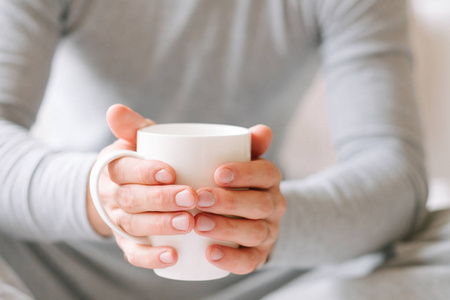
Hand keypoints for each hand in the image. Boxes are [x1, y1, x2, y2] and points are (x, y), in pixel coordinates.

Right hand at [86, 104, 196, 268]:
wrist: (120, 189)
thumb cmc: (139, 160)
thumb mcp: (134, 139)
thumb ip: (132, 125)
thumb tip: (115, 109)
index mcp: (115, 168)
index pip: (125, 169)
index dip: (145, 171)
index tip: (170, 171)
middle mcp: (115, 196)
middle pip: (133, 199)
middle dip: (162, 199)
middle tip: (191, 197)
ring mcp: (120, 221)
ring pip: (135, 225)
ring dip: (161, 225)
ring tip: (188, 222)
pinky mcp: (128, 242)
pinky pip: (134, 253)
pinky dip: (151, 257)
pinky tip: (173, 256)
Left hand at [194, 125, 286, 273]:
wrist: (252, 217)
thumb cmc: (237, 184)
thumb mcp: (243, 162)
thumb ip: (248, 145)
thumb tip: (263, 130)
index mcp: (270, 180)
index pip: (266, 173)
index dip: (245, 173)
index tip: (217, 173)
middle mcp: (274, 206)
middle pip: (259, 204)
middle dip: (228, 202)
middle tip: (198, 199)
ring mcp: (269, 233)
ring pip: (255, 232)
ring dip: (226, 228)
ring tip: (198, 224)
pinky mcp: (259, 256)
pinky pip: (250, 262)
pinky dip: (231, 260)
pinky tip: (209, 254)